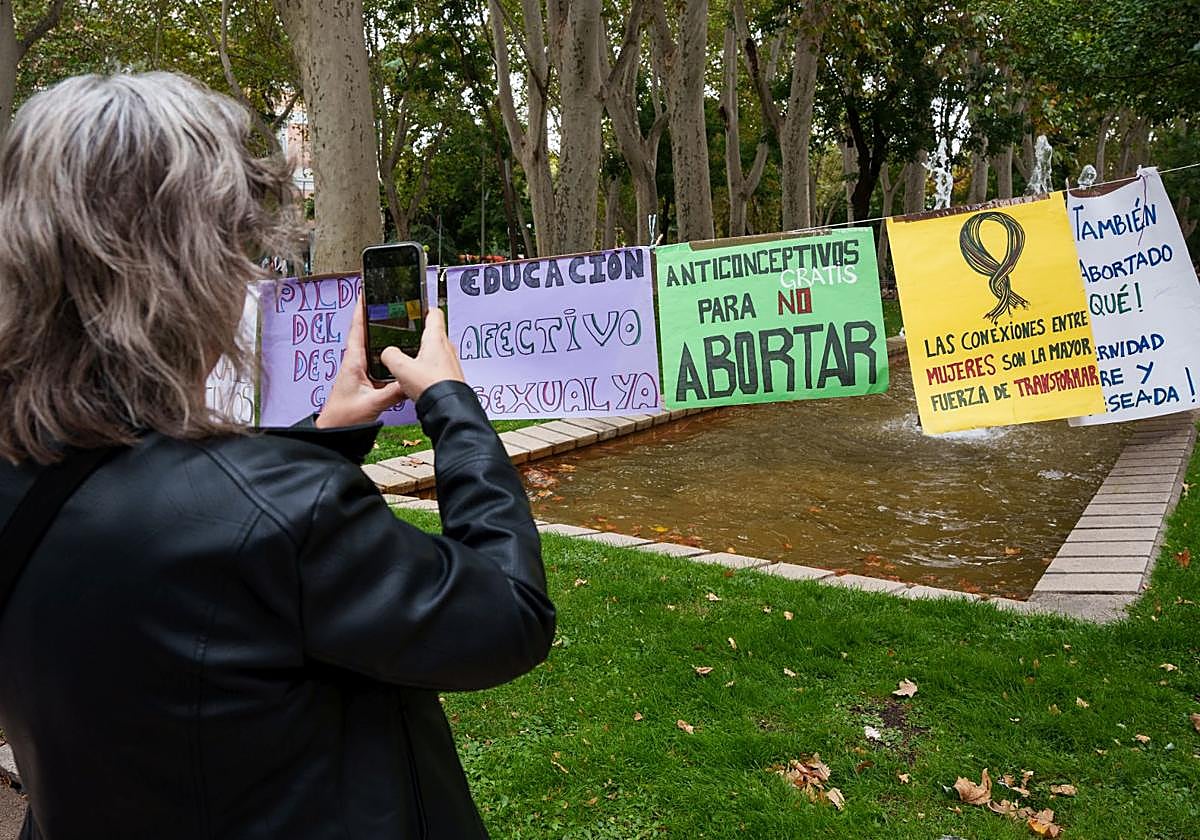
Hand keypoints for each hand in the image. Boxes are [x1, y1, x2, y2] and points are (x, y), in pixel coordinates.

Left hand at [315, 299, 406, 427]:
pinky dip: (388, 355)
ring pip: (374, 348)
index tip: (366, 291)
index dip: (361, 308)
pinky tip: (399, 355)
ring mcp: (360, 372)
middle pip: (367, 333)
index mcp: (353, 361)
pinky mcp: (366, 382)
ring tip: (398, 322)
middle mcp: (356, 363)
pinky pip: (379, 363)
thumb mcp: (372, 404)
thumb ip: (394, 392)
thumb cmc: (343, 418)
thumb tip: (412, 380)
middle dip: (376, 316)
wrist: (334, 433)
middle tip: (389, 301)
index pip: (357, 328)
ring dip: (383, 335)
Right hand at [380, 308, 465, 402]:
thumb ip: (390, 355)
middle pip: (434, 332)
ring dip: (423, 352)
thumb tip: (387, 353)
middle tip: (407, 334)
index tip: (417, 307)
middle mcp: (447, 348)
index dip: (424, 308)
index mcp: (436, 338)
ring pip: (435, 351)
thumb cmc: (434, 386)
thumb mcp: (401, 368)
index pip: (434, 313)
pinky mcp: (450, 376)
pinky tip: (417, 377)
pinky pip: (437, 366)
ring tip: (409, 358)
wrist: (448, 408)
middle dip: (420, 333)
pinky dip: (427, 367)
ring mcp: (450, 363)